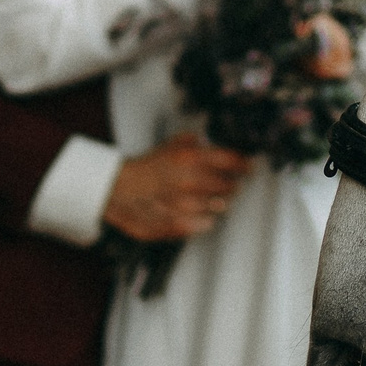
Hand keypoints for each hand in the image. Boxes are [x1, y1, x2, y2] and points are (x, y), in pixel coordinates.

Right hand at [103, 131, 251, 241]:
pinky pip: (206, 224)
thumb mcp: (170, 145)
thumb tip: (212, 141)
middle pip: (230, 186)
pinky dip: (205, 218)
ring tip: (209, 197)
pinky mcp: (178, 224)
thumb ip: (194, 142)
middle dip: (231, 184)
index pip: (232, 161)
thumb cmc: (144, 169)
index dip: (244, 165)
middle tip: (228, 183)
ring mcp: (184, 205)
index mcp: (189, 159)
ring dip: (218, 202)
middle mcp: (190, 182)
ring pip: (220, 206)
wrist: (118, 190)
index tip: (248, 168)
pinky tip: (198, 211)